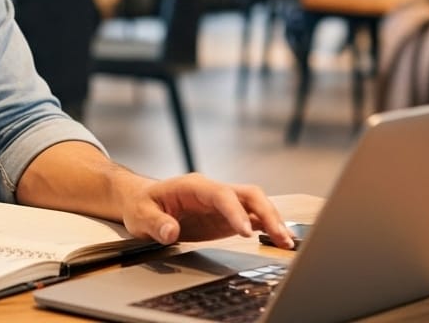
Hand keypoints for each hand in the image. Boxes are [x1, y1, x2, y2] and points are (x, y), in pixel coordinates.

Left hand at [117, 173, 293, 248]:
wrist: (143, 201)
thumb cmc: (142, 204)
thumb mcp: (141, 215)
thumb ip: (156, 223)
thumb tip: (170, 232)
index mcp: (195, 186)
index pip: (222, 195)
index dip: (236, 212)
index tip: (246, 231)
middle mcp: (214, 191)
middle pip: (249, 194)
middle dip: (267, 213)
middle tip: (280, 236)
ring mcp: (223, 203)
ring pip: (256, 205)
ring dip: (273, 221)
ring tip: (287, 242)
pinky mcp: (227, 216)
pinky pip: (253, 218)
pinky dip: (268, 228)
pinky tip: (279, 240)